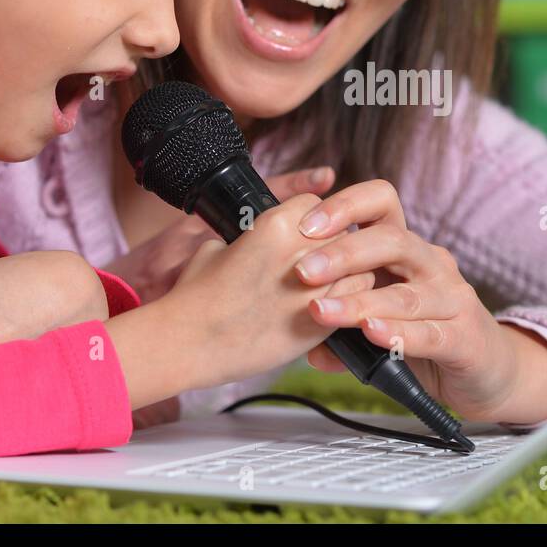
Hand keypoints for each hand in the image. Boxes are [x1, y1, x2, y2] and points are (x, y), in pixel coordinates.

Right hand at [104, 166, 335, 302]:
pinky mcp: (322, 321)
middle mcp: (303, 251)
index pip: (315, 204)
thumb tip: (263, 238)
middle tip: (316, 260)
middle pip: (341, 231)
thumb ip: (252, 237)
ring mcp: (317, 287)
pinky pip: (356, 299)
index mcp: (277, 224)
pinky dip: (348, 299)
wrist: (189, 342)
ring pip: (357, 264)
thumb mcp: (217, 247)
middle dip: (332, 242)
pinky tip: (329, 305)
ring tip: (325, 283)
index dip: (310, 218)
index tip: (302, 232)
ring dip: (346, 270)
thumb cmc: (196, 295)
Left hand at [292, 179, 546, 423]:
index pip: (381, 204)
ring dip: (359, 302)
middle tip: (303, 271)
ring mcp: (452, 299)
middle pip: (392, 241)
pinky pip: (430, 333)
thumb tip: (303, 343)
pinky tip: (371, 333)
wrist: (486, 370)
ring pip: (405, 293)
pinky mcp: (465, 338)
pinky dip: (399, 333)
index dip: (345, 207)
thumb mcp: (378, 322)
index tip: (304, 225)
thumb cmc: (425, 335)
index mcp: (406, 250)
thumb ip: (342, 328)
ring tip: (320, 312)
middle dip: (344, 253)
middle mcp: (431, 264)